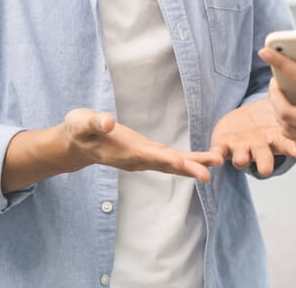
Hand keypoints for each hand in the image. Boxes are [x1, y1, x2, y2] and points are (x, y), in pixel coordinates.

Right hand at [63, 108, 223, 181]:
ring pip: (172, 163)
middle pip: (165, 165)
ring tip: (217, 161)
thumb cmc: (79, 130)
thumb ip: (93, 122)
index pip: (145, 156)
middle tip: (208, 174)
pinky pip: (172, 159)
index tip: (180, 162)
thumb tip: (107, 122)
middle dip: (186, 168)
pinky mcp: (148, 153)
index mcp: (122, 152)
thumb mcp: (81, 122)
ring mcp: (143, 158)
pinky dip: (189, 160)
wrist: (78, 143)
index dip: (163, 158)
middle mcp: (136, 159)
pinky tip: (205, 160)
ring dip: (194, 164)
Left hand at [210, 98, 295, 175]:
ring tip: (241, 159)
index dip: (293, 149)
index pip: (287, 145)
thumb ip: (293, 108)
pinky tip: (214, 160)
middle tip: (265, 169)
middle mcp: (259, 147)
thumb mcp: (282, 112)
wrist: (244, 122)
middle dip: (264, 163)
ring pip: (241, 157)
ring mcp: (241, 147)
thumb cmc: (269, 118)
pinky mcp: (222, 145)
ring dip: (241, 159)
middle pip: (263, 157)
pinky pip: (217, 153)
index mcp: (276, 139)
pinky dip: (214, 157)